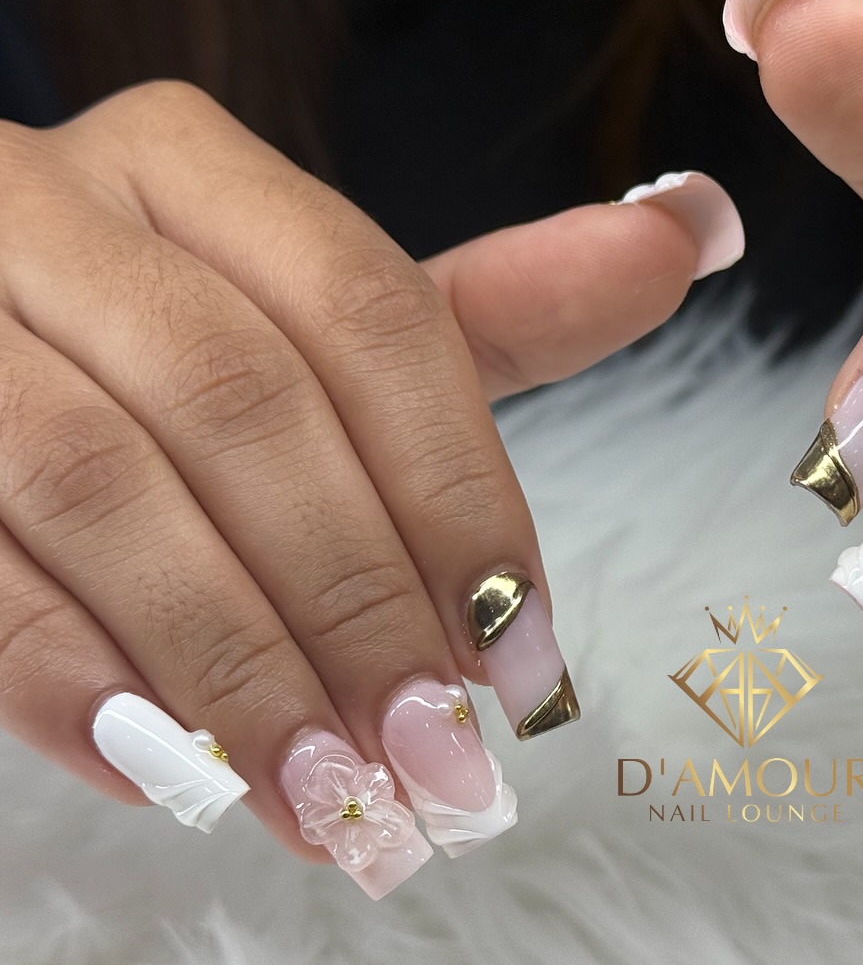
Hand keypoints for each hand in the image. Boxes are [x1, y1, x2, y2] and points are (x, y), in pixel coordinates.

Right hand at [0, 80, 741, 892]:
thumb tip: (696, 232)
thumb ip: (490, 308)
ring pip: (101, 481)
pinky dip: (68, 673)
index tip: (526, 657)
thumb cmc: (156, 357)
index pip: (368, 315)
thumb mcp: (312, 329)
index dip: (461, 494)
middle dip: (358, 600)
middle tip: (436, 761)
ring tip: (330, 798)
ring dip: (234, 662)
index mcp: (190, 166)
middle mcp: (49, 202)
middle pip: (244, 401)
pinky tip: (172, 769)